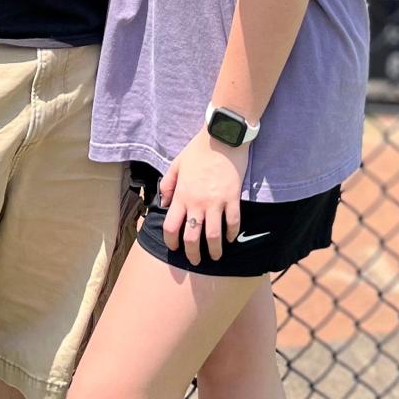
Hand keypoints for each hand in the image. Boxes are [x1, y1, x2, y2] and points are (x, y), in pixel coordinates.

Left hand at [159, 132, 248, 265]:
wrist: (222, 137)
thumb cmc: (198, 150)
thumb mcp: (176, 164)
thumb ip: (168, 185)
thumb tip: (164, 203)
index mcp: (182, 195)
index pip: (171, 227)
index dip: (171, 242)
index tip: (175, 248)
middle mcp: (197, 203)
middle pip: (192, 238)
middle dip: (192, 254)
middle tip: (195, 261)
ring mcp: (216, 202)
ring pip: (213, 236)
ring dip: (214, 251)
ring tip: (215, 256)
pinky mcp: (233, 198)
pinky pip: (233, 223)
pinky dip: (232, 234)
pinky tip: (230, 238)